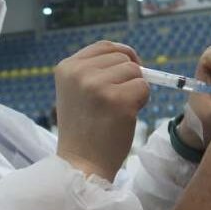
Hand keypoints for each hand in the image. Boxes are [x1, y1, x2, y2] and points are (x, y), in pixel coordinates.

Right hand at [55, 41, 148, 180]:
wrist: (81, 164)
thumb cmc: (83, 130)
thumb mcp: (77, 92)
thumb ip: (95, 70)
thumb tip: (129, 56)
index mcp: (66, 67)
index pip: (104, 46)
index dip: (122, 55)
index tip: (126, 72)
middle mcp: (79, 73)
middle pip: (122, 58)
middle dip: (128, 76)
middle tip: (115, 102)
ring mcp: (98, 85)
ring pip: (135, 72)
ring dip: (135, 90)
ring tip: (118, 111)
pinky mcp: (118, 100)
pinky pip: (144, 88)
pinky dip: (141, 102)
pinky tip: (125, 117)